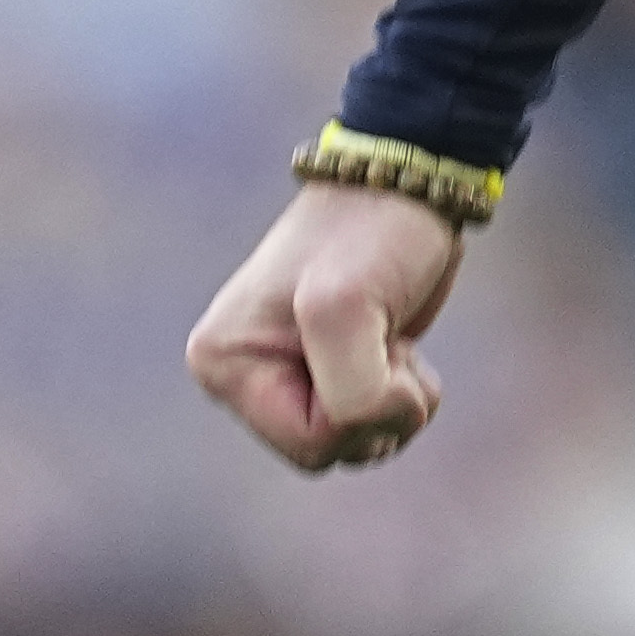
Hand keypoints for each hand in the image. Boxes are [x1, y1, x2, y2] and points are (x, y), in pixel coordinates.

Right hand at [185, 181, 467, 472]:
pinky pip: (366, 426)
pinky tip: (394, 345)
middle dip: (378, 409)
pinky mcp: (326, 370)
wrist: (408, 182)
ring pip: (352, 445)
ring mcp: (284, 373)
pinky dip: (399, 395)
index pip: (310, 445)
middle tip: (386, 340)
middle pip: (329, 453)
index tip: (377, 344)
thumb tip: (368, 427)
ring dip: (393, 402)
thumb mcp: (347, 307)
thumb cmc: (373, 233)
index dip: (362, 411)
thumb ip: (352, 392)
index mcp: (226, 362)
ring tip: (389, 338)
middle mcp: (243, 374)